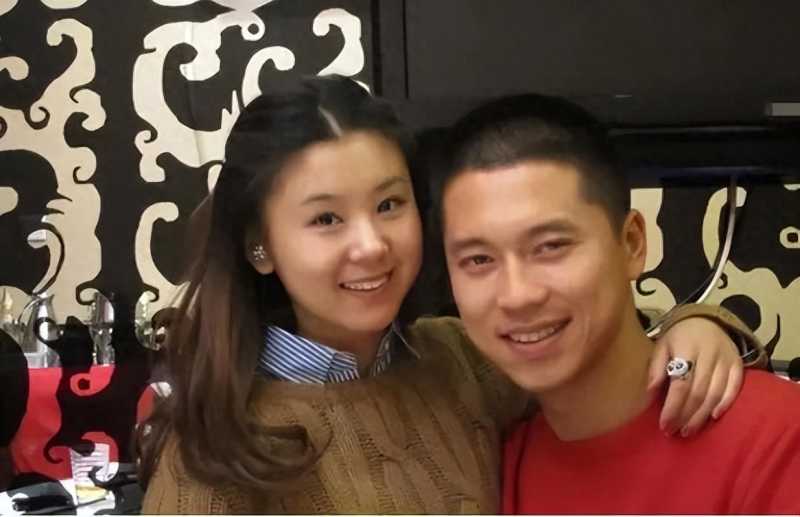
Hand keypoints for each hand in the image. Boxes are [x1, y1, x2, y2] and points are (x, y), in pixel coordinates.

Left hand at [649, 316, 742, 437]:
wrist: (707, 319)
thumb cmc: (679, 336)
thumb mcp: (662, 345)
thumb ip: (656, 367)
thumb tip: (651, 392)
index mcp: (687, 348)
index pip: (681, 384)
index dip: (673, 407)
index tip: (664, 424)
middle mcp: (710, 354)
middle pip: (699, 392)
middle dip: (685, 416)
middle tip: (673, 432)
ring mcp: (727, 360)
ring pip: (715, 394)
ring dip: (701, 416)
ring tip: (688, 430)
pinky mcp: (738, 365)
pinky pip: (734, 388)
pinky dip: (725, 404)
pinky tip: (713, 418)